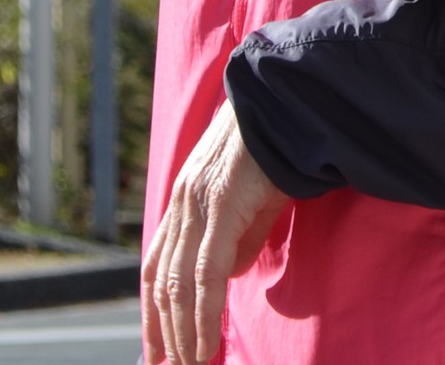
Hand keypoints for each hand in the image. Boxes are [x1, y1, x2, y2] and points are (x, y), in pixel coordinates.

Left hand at [142, 101, 288, 364]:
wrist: (291, 104)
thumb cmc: (279, 147)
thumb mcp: (254, 199)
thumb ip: (240, 237)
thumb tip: (228, 275)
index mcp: (186, 200)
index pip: (157, 266)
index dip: (153, 311)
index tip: (156, 350)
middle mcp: (183, 203)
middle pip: (160, 282)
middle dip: (161, 333)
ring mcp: (199, 205)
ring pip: (178, 285)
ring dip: (181, 335)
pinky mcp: (221, 208)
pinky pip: (205, 275)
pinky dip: (202, 317)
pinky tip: (204, 346)